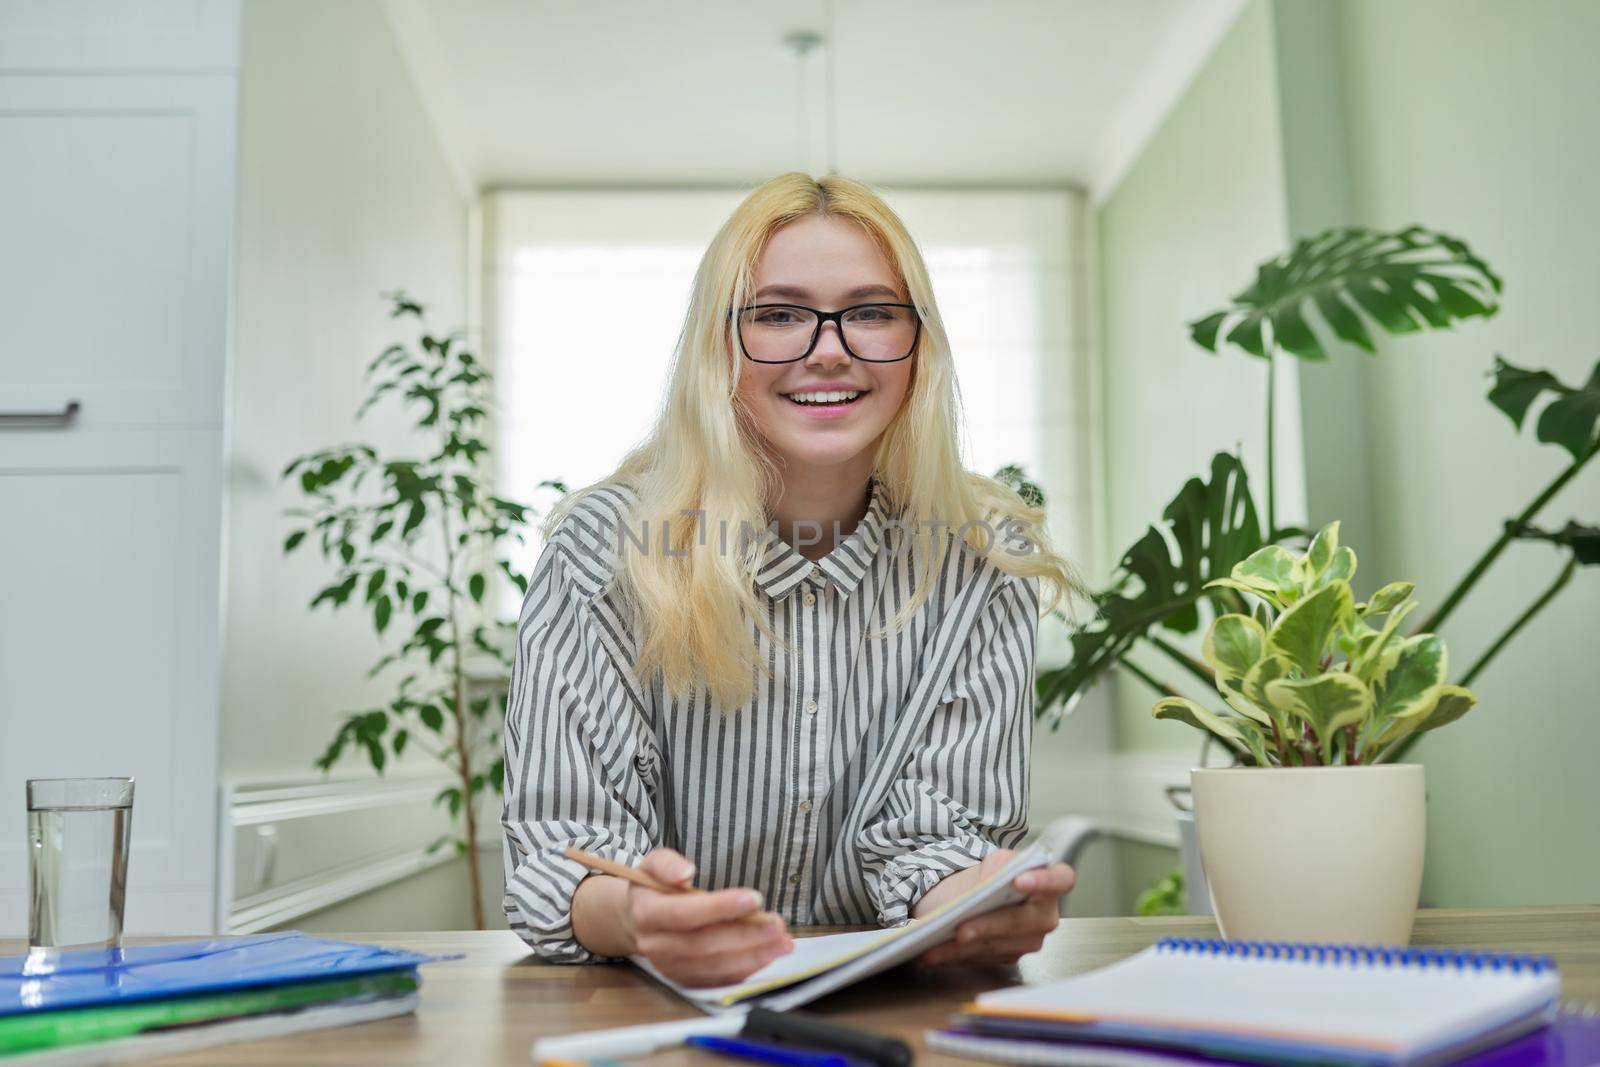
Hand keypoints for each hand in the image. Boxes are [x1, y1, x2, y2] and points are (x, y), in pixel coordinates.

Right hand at [621, 848, 794, 986]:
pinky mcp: (684, 980)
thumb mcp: (653, 864)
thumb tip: (686, 872)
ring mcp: (670, 967)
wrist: (636, 920)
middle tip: (778, 925)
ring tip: (782, 943)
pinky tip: (768, 956)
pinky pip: (717, 980)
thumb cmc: (652, 888)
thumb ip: (668, 864)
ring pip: (714, 966)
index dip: (721, 908)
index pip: (686, 914)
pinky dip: (745, 970)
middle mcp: (656, 946)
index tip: (755, 898)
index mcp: (647, 914)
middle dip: (746, 936)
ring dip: (753, 956)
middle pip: (704, 945)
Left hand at [911, 849, 1074, 966]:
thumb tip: (991, 879)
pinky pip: (982, 958)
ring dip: (961, 948)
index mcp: (1049, 883)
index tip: (1019, 881)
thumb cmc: (991, 876)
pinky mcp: (1009, 956)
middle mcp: (1044, 915)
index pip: (1061, 879)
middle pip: (1021, 922)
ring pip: (996, 946)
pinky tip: (932, 954)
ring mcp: (1029, 940)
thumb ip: (999, 864)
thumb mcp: (994, 862)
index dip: (1044, 881)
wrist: (976, 896)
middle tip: (961, 930)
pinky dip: (954, 956)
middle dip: (988, 926)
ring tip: (933, 946)